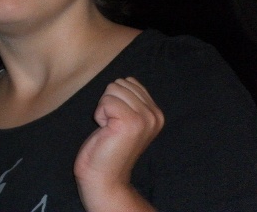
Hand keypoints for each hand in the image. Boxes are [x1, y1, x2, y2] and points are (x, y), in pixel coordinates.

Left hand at [74, 77, 163, 211]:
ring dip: (104, 108)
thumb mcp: (126, 117)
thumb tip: (124, 80)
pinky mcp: (130, 122)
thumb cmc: (108, 145)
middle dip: (108, 101)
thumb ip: (130, 99)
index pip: (129, 81)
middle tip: (112, 125)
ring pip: (112, 90)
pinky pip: (106, 101)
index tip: (117, 120)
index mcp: (156, 112)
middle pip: (120, 83)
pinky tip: (105, 130)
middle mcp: (155, 114)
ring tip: (109, 128)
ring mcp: (145, 118)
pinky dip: (100, 114)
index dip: (115, 98)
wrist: (104, 176)